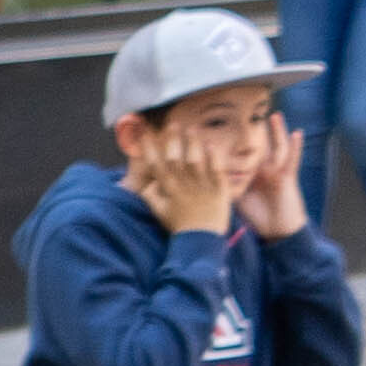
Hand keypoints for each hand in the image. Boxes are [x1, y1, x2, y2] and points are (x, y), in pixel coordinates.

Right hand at [129, 115, 241, 238]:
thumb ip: (152, 197)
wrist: (201, 241)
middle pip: (176, 159)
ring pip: (196, 161)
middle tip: (171, 124)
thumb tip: (144, 184)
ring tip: (191, 129)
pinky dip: (214, 158)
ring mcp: (203, 187)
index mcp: (169, 191)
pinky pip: (217, 171)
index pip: (156, 166)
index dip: (150, 149)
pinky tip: (211, 145)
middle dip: (172, 141)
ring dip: (193, 144)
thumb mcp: (160, 213)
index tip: (146, 135)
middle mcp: (185, 186)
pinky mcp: (220, 190)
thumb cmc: (179, 227)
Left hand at [231, 108, 311, 240]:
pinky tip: (297, 134)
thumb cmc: (258, 215)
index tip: (223, 129)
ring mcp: (277, 172)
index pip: (242, 152)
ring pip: (277, 148)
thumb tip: (198, 182)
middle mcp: (264, 169)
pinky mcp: (288, 178)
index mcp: (250, 173)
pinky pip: (292, 160)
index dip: (235, 141)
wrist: (279, 229)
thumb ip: (223, 187)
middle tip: (249, 112)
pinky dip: (295, 147)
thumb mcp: (237, 198)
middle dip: (256, 131)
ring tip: (275, 116)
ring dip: (277, 132)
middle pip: (260, 146)